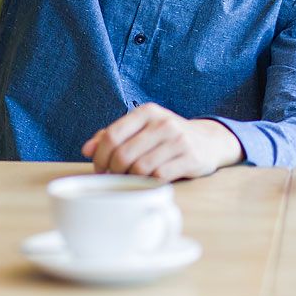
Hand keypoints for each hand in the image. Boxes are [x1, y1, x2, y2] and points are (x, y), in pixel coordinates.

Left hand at [81, 103, 245, 181]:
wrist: (208, 141)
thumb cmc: (166, 137)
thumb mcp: (141, 129)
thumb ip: (112, 136)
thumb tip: (87, 149)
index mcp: (146, 112)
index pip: (112, 135)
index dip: (100, 156)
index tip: (100, 168)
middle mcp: (163, 122)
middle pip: (123, 155)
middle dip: (113, 171)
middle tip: (114, 177)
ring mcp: (178, 140)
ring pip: (140, 168)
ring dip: (131, 179)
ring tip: (132, 179)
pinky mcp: (190, 158)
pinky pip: (159, 176)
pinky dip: (149, 183)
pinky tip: (149, 181)